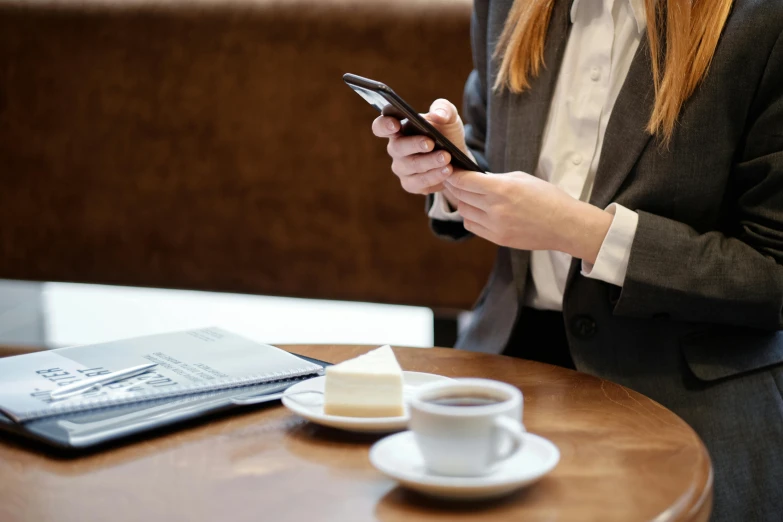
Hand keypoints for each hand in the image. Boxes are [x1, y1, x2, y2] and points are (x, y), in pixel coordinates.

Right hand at [371, 99, 468, 206]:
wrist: (458, 158)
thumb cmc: (447, 133)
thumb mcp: (449, 117)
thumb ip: (444, 108)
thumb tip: (438, 115)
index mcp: (398, 129)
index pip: (381, 126)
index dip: (384, 125)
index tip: (395, 124)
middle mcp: (396, 149)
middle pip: (396, 148)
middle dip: (414, 145)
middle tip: (430, 143)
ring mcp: (402, 168)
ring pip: (410, 166)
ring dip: (429, 162)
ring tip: (446, 157)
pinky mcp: (411, 184)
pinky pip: (419, 182)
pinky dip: (434, 176)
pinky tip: (447, 170)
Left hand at [445, 170, 613, 263]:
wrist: (565, 225)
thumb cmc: (548, 198)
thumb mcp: (522, 179)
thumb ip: (496, 179)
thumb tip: (476, 178)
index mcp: (502, 189)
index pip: (464, 181)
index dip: (453, 175)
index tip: (449, 170)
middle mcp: (495, 209)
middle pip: (461, 196)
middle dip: (454, 186)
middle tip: (452, 179)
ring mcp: (495, 226)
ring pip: (464, 212)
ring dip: (463, 202)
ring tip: (468, 195)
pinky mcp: (497, 239)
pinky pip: (472, 226)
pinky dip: (471, 217)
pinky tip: (478, 210)